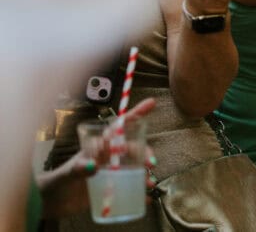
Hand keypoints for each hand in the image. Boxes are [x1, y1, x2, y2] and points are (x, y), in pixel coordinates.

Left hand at [38, 99, 157, 218]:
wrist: (52, 204)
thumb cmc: (56, 183)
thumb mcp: (65, 174)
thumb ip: (77, 169)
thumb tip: (93, 165)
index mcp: (99, 148)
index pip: (118, 128)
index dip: (134, 114)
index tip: (151, 103)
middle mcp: (108, 158)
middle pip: (133, 148)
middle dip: (144, 152)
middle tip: (149, 162)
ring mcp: (112, 173)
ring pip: (135, 167)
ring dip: (145, 173)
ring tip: (149, 183)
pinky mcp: (112, 189)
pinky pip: (130, 188)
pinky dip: (140, 192)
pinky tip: (146, 197)